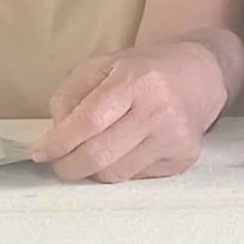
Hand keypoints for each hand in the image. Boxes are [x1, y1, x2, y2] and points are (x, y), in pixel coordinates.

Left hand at [32, 40, 228, 182]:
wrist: (202, 74)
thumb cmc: (145, 70)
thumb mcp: (102, 65)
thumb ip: (70, 95)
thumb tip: (56, 136)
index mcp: (136, 80)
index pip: (88, 121)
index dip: (58, 142)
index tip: (42, 151)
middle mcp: (159, 110)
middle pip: (99, 156)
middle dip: (68, 166)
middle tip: (59, 163)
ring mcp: (175, 137)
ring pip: (115, 174)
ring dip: (93, 170)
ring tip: (93, 153)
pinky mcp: (184, 157)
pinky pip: (136, 177)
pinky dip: (121, 168)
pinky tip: (126, 150)